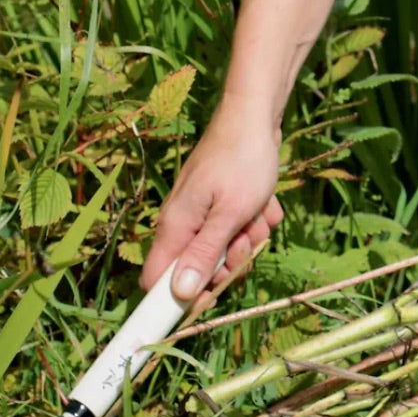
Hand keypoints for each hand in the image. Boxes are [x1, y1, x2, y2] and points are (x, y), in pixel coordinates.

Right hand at [141, 99, 283, 298]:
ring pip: (222, 250)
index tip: (211, 301)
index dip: (179, 299)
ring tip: (256, 213)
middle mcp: (181, 223)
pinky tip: (261, 202)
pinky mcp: (217, 204)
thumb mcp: (230, 214)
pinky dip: (252, 221)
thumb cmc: (242, 162)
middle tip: (245, 240)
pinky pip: (235, 229)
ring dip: (246, 239)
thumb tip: (181, 293)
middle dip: (228, 263)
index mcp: (175, 227)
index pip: (156, 282)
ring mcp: (200, 213)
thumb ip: (205, 254)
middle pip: (197, 269)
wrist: (255, 116)